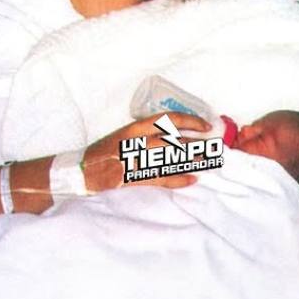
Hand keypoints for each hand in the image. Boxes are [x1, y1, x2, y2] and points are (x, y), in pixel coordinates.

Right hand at [83, 112, 211, 191]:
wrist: (84, 170)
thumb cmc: (106, 151)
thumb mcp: (126, 135)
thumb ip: (147, 133)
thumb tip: (175, 135)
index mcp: (136, 128)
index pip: (169, 119)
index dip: (191, 121)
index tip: (206, 126)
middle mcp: (138, 141)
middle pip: (175, 140)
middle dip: (197, 145)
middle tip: (213, 148)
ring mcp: (136, 160)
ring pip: (171, 158)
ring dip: (192, 161)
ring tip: (208, 162)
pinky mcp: (134, 178)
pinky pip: (161, 178)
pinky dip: (178, 179)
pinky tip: (192, 179)